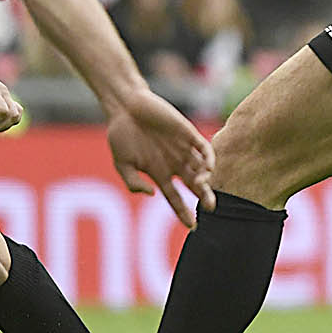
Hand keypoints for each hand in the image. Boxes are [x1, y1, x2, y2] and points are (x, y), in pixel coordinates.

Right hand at [104, 89, 215, 227]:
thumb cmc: (121, 135)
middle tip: (210, 208)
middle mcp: (175, 163)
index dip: (184, 212)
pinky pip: (204, 148)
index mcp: (159, 173)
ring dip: (206, 179)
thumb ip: (133, 182)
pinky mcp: (188, 133)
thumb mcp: (121, 164)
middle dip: (203, 197)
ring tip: (203, 185)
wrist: (126, 106)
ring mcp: (183, 149)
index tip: (192, 226)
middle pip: (194, 185)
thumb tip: (152, 194)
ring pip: (202, 169)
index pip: (175, 198)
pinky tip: (209, 167)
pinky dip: (209, 158)